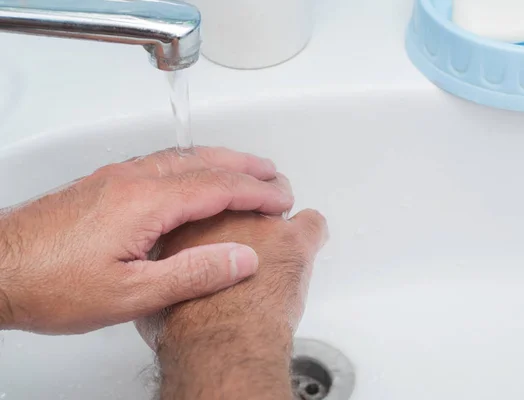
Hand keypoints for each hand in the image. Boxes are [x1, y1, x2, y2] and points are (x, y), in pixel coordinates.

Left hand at [0, 147, 293, 333]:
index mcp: (146, 202)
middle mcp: (134, 179)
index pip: (219, 187)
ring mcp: (116, 178)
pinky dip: (193, 164)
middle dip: (246, 166)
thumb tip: (244, 257)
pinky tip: (193, 178)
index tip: (282, 199)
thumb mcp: (131, 294)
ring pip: (182, 157)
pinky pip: (162, 163)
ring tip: (245, 170)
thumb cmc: (52, 284)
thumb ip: (193, 274)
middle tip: (275, 174)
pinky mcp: (103, 184)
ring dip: (220, 160)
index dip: (257, 192)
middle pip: (204, 161)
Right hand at [136, 210, 327, 399]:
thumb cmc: (190, 325)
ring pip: (279, 198)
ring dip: (280, 216)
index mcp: (190, 225)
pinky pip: (313, 222)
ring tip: (279, 240)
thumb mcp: (162, 295)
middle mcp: (226, 216)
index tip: (227, 224)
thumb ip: (173, 276)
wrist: (221, 341)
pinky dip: (313, 233)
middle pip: (245, 191)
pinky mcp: (294, 240)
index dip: (222, 212)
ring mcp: (262, 224)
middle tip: (256, 228)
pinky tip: (309, 244)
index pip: (210, 200)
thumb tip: (176, 281)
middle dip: (252, 205)